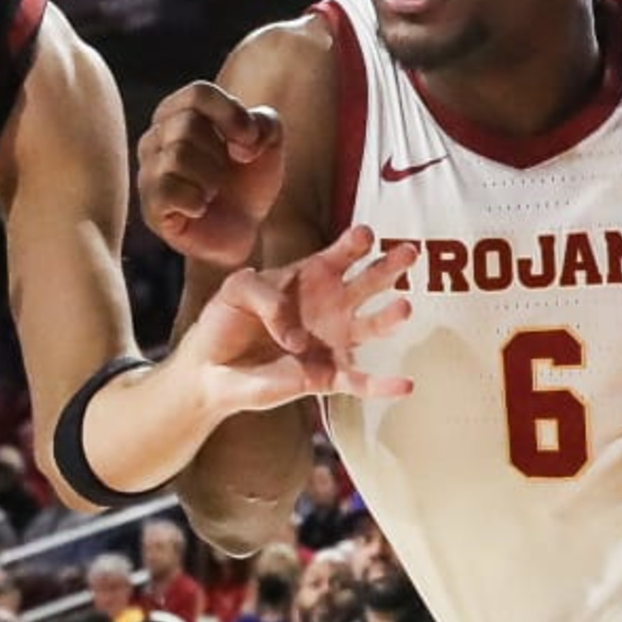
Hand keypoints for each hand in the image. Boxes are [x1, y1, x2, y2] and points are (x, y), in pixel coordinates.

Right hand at [139, 83, 285, 270]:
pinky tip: (201, 207)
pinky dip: (196, 200)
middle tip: (227, 174)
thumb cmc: (247, 179)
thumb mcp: (268, 142)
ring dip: (211, 178)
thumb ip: (265, 121)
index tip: (251, 142)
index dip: (230, 114)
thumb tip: (246, 134)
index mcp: (179, 113)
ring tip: (213, 192)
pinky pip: (168, 190)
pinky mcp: (150, 207)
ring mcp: (148, 172)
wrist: (242, 229)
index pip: (198, 93)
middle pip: (187, 125)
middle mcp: (156, 137)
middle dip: (220, 153)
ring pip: (178, 156)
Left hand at [173, 227, 416, 409]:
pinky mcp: (326, 376)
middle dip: (389, 266)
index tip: (364, 235)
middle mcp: (330, 305)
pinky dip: (382, 386)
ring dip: (389, 317)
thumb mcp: (237, 289)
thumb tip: (298, 335)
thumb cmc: (226, 320)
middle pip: (368, 282)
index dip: (353, 243)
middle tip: (410, 252)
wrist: (212, 368)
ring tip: (404, 309)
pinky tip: (405, 385)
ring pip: (371, 326)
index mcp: (310, 277)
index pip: (340, 255)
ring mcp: (332, 341)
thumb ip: (265, 295)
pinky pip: (359, 382)